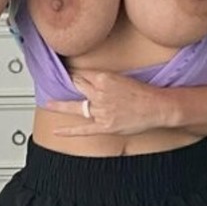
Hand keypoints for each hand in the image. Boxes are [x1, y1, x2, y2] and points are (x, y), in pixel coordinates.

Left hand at [44, 70, 174, 136]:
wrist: (156, 107)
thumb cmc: (143, 93)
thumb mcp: (122, 78)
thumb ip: (105, 80)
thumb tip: (92, 82)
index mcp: (104, 78)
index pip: (83, 74)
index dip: (80, 76)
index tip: (75, 76)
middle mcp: (99, 94)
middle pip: (77, 85)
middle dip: (74, 85)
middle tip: (71, 86)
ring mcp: (101, 111)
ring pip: (77, 104)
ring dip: (64, 104)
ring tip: (50, 103)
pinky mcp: (104, 126)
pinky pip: (82, 129)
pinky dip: (68, 131)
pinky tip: (56, 130)